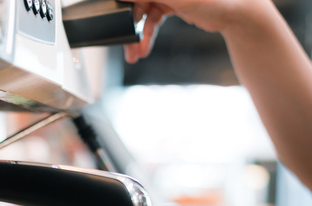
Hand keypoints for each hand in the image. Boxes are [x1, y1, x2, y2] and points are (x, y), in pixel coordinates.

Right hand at [122, 0, 254, 62]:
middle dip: (130, 25)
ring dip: (138, 36)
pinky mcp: (173, 3)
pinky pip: (153, 20)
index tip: (113, 16)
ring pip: (144, 14)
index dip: (124, 4)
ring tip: (135, 54)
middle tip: (124, 44)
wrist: (239, 14)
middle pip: (138, 2)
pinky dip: (148, 35)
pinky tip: (144, 49)